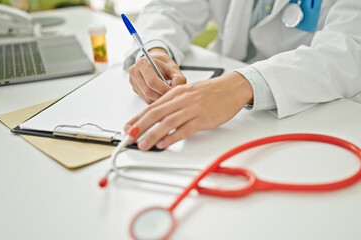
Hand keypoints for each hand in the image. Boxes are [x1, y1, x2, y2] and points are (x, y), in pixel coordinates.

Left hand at [124, 72, 253, 150]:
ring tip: (143, 145)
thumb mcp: (188, 93)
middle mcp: (181, 100)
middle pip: (155, 114)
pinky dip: (172, 137)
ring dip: (153, 135)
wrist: (232, 88)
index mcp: (176, 93)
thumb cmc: (211, 92)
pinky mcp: (203, 119)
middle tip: (130, 138)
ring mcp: (192, 109)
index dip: (137, 119)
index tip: (127, 129)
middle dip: (140, 127)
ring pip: (167, 122)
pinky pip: (185, 129)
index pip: (151, 106)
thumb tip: (157, 118)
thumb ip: (173, 104)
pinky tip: (164, 143)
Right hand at [128, 48, 186, 103]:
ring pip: (147, 97)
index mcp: (143, 63)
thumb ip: (178, 78)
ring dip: (159, 99)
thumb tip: (176, 88)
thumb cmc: (163, 65)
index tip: (174, 92)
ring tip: (167, 94)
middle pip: (148, 91)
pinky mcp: (135, 89)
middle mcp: (135, 72)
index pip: (152, 81)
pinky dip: (155, 100)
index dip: (164, 89)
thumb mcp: (174, 68)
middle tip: (172, 96)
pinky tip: (161, 95)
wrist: (155, 62)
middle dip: (162, 96)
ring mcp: (133, 81)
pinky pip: (146, 99)